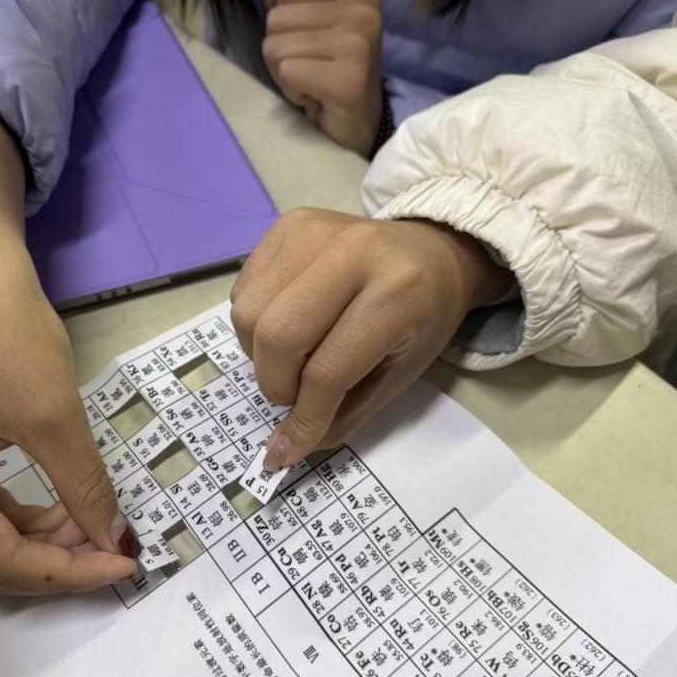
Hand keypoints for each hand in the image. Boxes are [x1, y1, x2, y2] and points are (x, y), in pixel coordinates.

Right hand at [0, 94, 138, 594]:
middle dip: (52, 563)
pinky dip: (21, 519)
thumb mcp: (54, 416)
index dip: (65, 572)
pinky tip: (64, 512)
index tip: (123, 568)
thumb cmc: (6, 328)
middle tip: (114, 554)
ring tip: (96, 529)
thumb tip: (115, 544)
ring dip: (39, 543)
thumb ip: (84, 490)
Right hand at [229, 209, 513, 469]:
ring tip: (293, 358)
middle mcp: (352, 253)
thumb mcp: (400, 374)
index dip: (303, 418)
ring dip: (260, 355)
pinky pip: (244, 290)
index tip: (286, 451)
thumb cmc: (423, 318)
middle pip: (277, 336)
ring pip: (248, 314)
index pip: (328, 370)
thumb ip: (345, 414)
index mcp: (395, 294)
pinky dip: (254, 325)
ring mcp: (314, 231)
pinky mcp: (288, 224)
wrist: (433, 250)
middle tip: (293, 397)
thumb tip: (286, 452)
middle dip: (276, 385)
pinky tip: (288, 324)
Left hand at [262, 0, 383, 156]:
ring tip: (311, 81)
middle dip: (281, 50)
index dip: (283, 22)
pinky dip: (291, 91)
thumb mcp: (309, 25)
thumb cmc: (328, 71)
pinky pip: (287, 72)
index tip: (309, 43)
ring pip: (275, 47)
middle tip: (309, 68)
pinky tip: (314, 96)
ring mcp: (357, 43)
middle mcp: (361, 9)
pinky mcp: (347, 80)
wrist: (357, 123)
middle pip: (275, 18)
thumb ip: (288, 2)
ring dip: (284, 73)